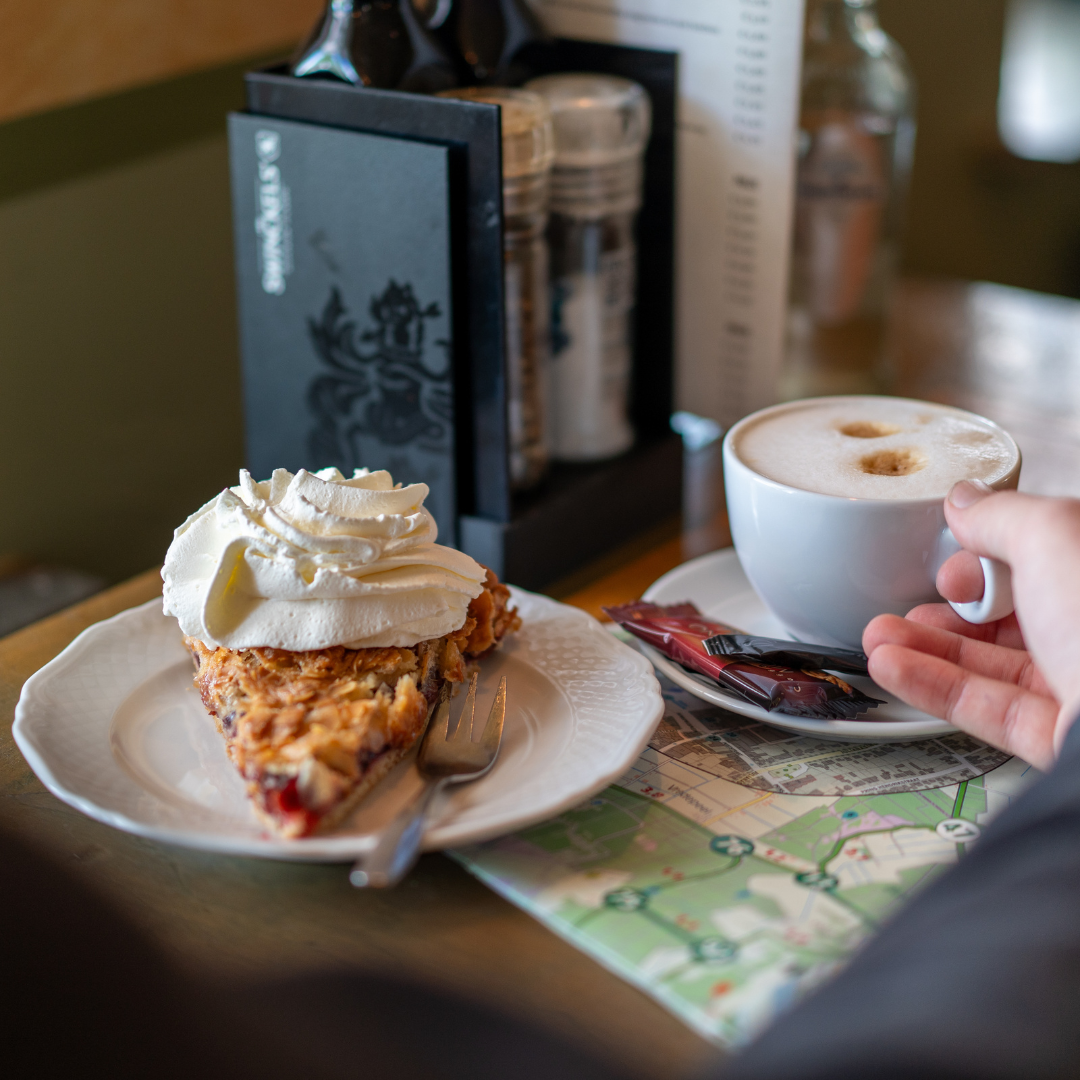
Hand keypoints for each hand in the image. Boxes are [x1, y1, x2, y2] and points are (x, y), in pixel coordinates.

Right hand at [863, 482, 1079, 769]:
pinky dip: (933, 686)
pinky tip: (892, 666)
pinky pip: (988, 707)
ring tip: (877, 635)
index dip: (990, 552)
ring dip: (925, 646)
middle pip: (1013, 610)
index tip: (955, 556)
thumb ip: (1002, 514)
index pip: (1043, 554)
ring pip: (993, 662)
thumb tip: (965, 500)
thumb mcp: (1054, 538)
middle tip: (914, 597)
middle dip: (950, 603)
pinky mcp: (1061, 739)